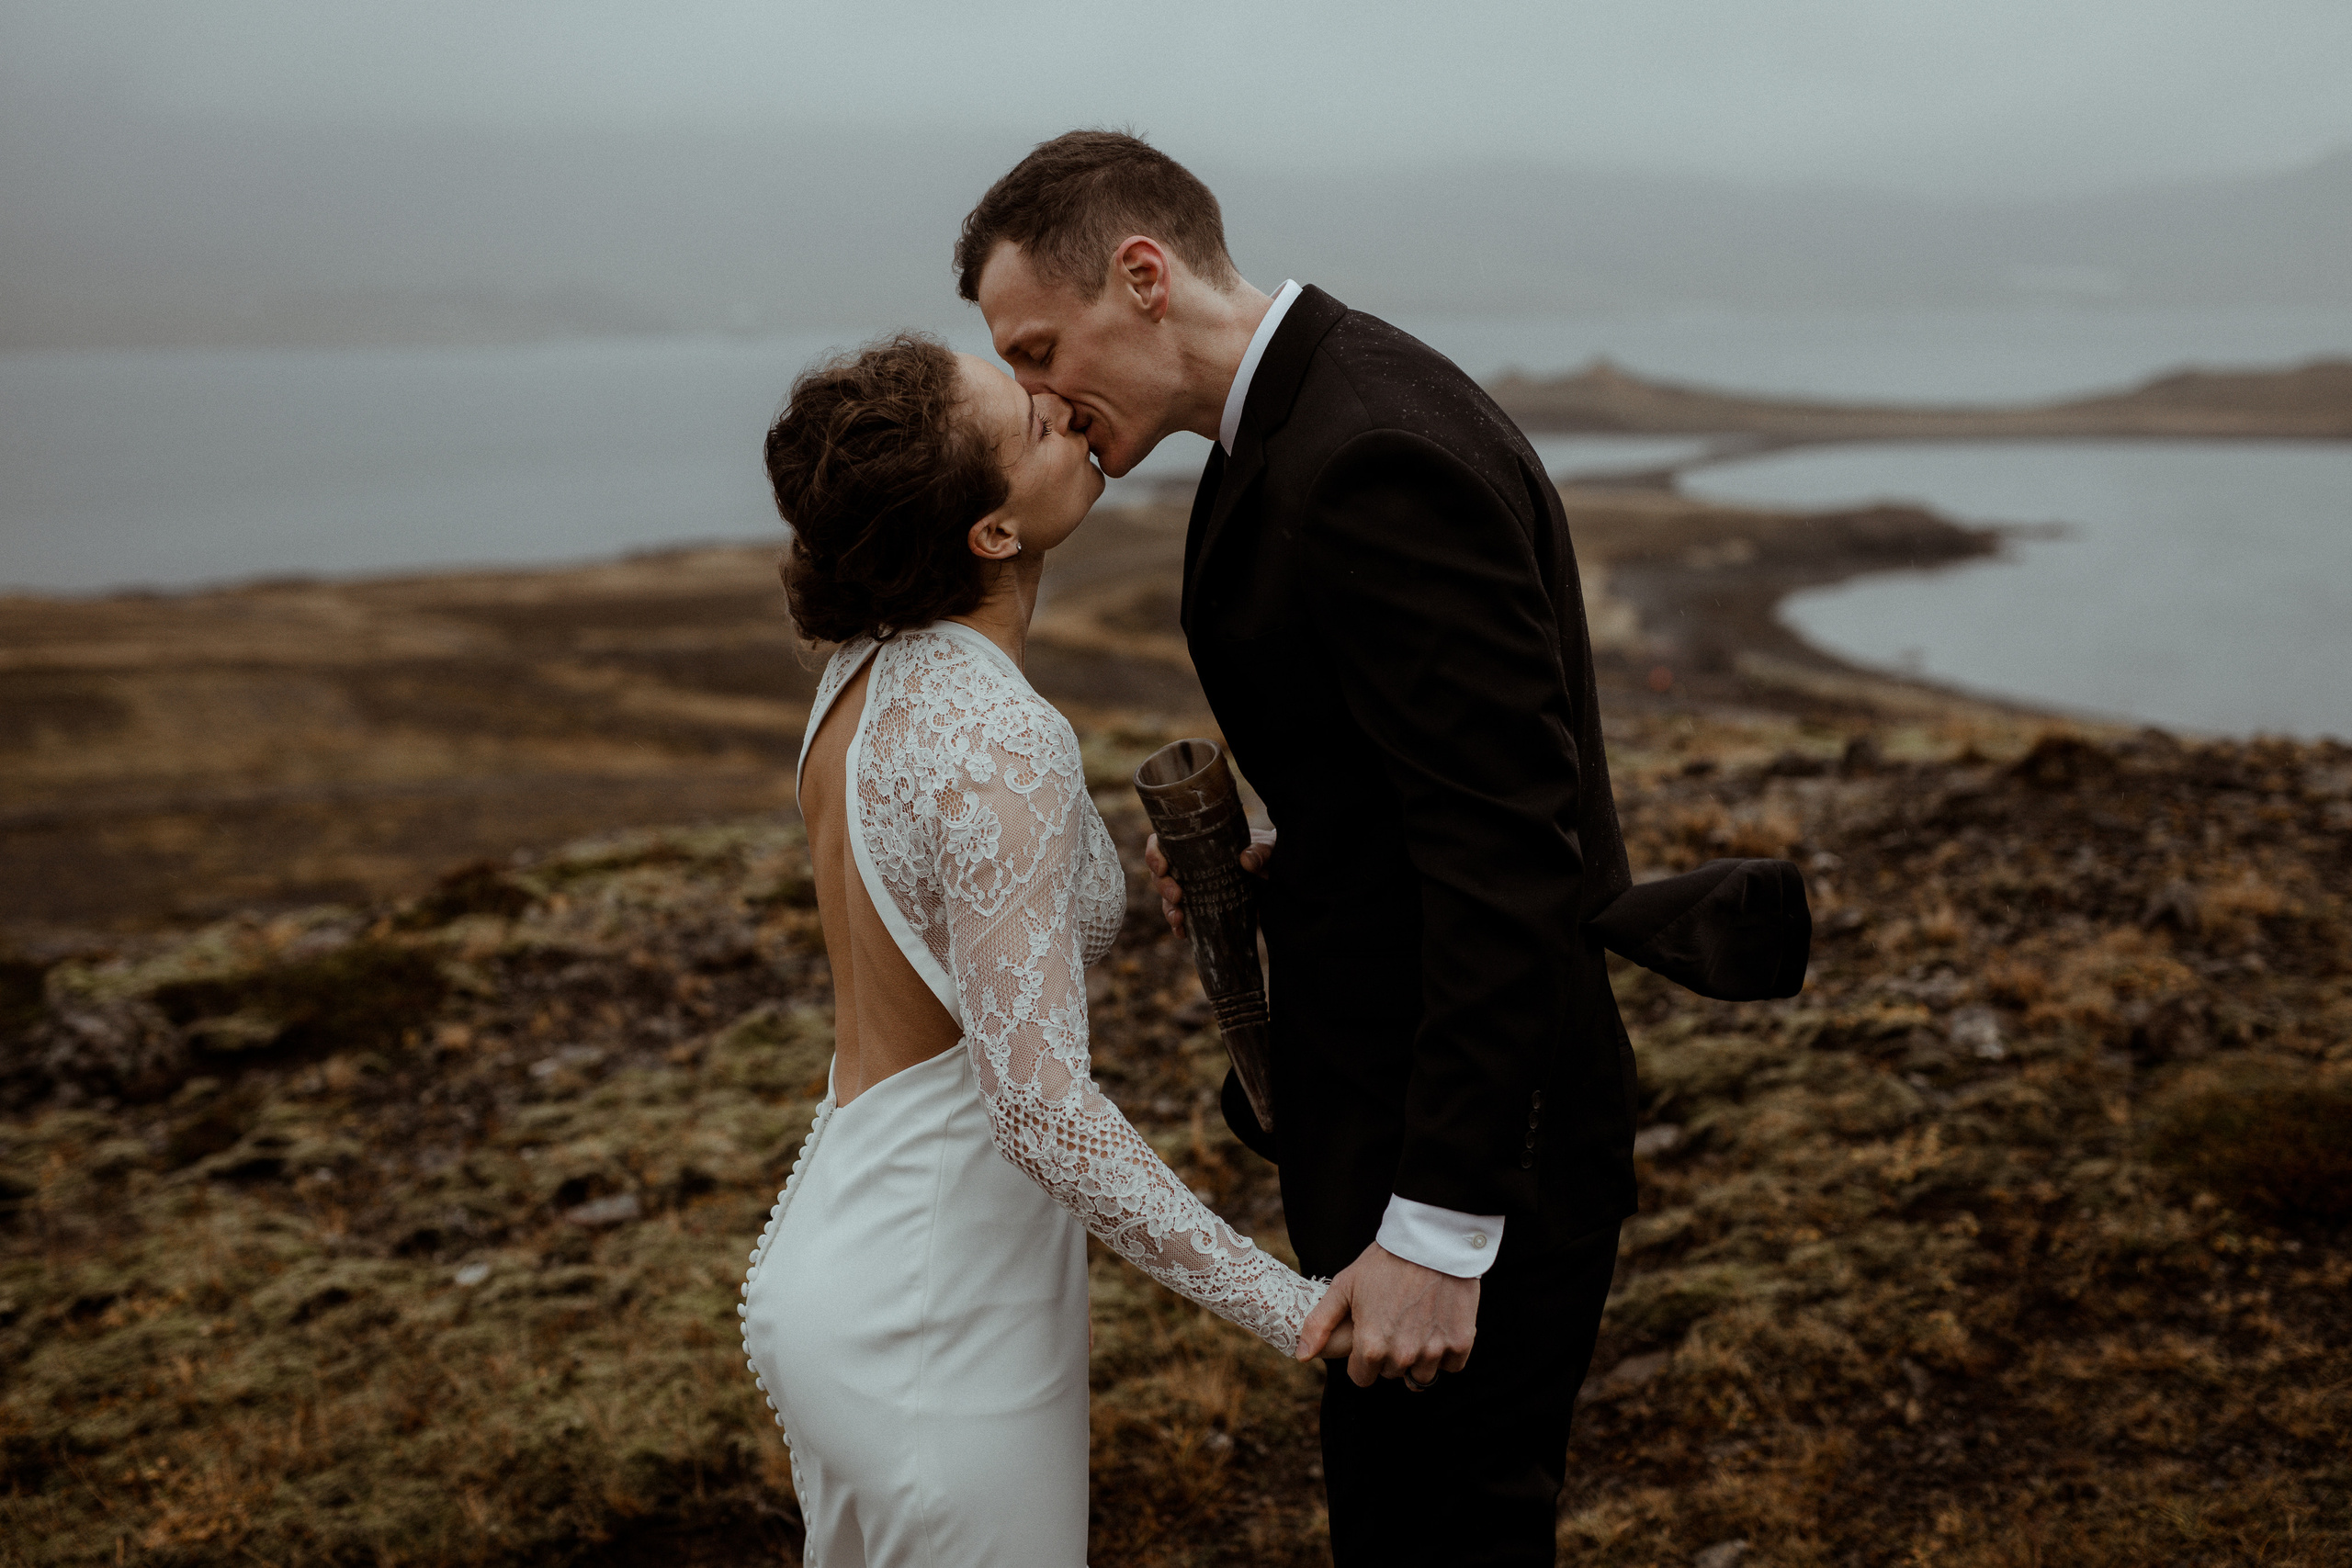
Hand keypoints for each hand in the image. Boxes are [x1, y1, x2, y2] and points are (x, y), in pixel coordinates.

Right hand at [1144, 827, 1274, 937]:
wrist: (1280, 876)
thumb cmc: (1269, 854)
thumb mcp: (1268, 847)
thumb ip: (1260, 851)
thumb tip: (1247, 860)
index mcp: (1197, 844)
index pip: (1163, 844)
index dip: (1154, 854)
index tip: (1163, 867)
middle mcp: (1190, 866)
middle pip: (1160, 874)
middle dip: (1162, 886)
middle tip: (1178, 895)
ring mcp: (1195, 889)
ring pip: (1168, 899)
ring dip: (1169, 909)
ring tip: (1179, 919)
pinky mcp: (1204, 908)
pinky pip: (1184, 918)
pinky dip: (1179, 926)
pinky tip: (1183, 933)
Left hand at [1294, 1243, 1476, 1388]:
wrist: (1431, 1241)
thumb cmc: (1384, 1262)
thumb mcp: (1344, 1286)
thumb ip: (1320, 1324)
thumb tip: (1302, 1356)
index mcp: (1371, 1346)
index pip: (1362, 1378)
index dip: (1363, 1358)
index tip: (1370, 1334)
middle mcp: (1402, 1356)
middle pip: (1390, 1373)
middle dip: (1389, 1354)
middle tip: (1393, 1321)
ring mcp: (1433, 1351)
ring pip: (1421, 1375)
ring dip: (1418, 1357)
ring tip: (1417, 1323)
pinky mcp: (1460, 1344)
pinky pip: (1451, 1365)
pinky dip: (1446, 1350)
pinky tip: (1438, 1323)